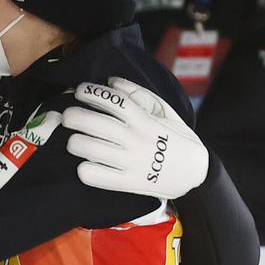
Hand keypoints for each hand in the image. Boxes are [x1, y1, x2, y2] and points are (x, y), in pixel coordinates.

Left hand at [63, 77, 208, 200]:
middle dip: (73, 116)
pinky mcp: (128, 182)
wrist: (197, 173)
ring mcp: (131, 162)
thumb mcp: (165, 112)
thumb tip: (111, 81)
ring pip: (89, 148)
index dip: (92, 92)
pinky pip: (96, 176)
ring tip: (74, 139)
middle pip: (95, 123)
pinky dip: (84, 169)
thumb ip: (139, 94)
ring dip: (74, 141)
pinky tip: (85, 163)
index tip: (79, 90)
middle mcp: (136, 140)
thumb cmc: (176, 138)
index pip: (113, 101)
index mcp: (145, 120)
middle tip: (68, 116)